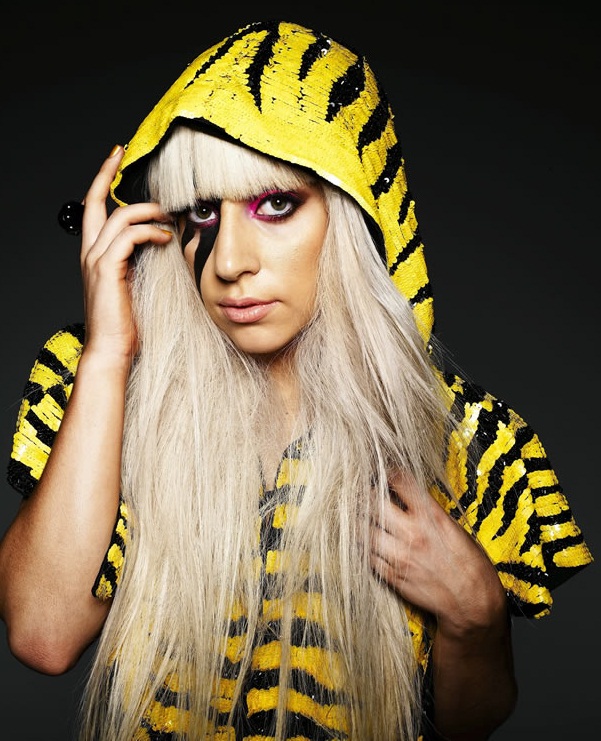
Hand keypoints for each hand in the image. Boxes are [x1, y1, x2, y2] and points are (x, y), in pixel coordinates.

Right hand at [80, 145, 173, 366]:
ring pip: (118, 217)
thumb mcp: (136, 282)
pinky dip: (149, 233)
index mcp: (95, 254)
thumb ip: (142, 258)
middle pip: (97, 202)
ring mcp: (96, 260)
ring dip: (147, 211)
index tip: (117, 157)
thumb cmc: (127, 322)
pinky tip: (166, 239)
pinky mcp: (107, 270)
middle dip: (110, 175)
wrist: (112, 349)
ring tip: (168, 216)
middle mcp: (90, 253)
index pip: (94, 208)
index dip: (103, 179)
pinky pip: (128, 238)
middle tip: (133, 162)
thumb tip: (165, 238)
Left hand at [370, 472, 506, 637]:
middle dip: (367, 495)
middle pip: (373, 503)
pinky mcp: (392, 576)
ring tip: (361, 517)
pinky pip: (367, 556)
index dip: (388, 472)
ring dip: (361, 521)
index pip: (400, 482)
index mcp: (431, 517)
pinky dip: (364, 547)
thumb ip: (427, 511)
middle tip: (365, 493)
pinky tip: (368, 543)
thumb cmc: (469, 563)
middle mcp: (412, 533)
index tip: (383, 472)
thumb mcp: (453, 527)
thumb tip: (406, 497)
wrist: (472, 602)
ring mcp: (399, 556)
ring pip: (364, 530)